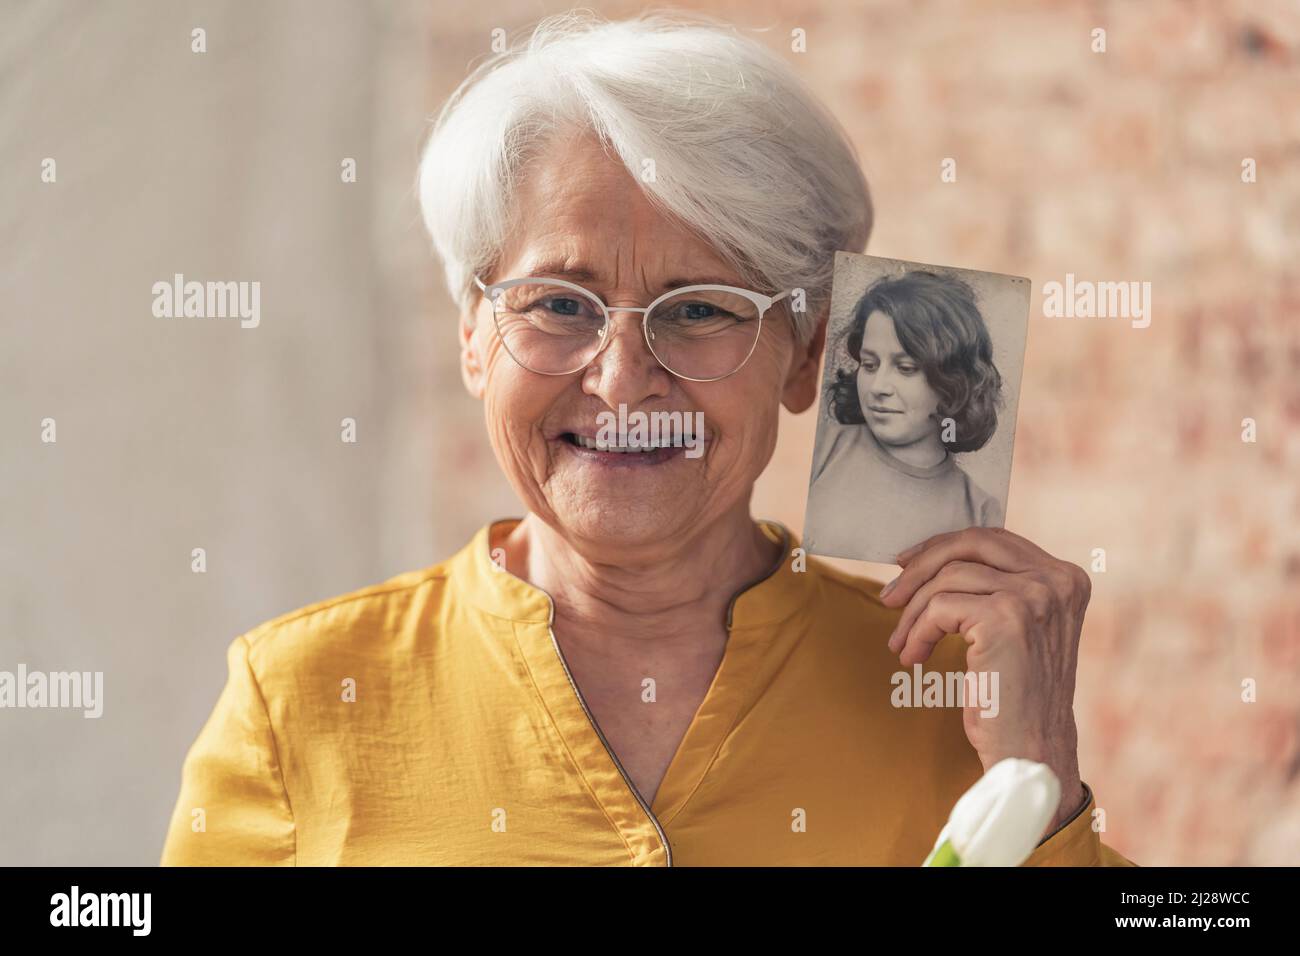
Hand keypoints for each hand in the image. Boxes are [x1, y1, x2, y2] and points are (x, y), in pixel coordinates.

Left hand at [878, 527, 1090, 833]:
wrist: (1030, 753)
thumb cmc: (1015, 697)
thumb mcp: (1018, 630)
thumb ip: (998, 588)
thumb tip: (932, 556)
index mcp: (1066, 578)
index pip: (994, 539)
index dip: (944, 546)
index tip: (907, 564)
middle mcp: (1056, 581)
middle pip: (971, 543)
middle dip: (921, 565)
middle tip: (889, 596)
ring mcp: (1034, 596)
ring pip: (948, 578)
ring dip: (912, 612)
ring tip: (901, 643)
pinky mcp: (1005, 618)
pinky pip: (939, 607)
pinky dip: (917, 631)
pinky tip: (913, 657)